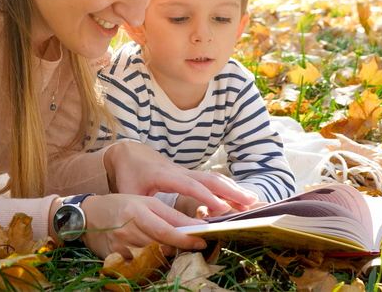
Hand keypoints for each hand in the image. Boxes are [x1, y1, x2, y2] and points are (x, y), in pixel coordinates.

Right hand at [78, 194, 207, 258]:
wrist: (89, 215)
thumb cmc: (121, 206)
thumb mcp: (144, 202)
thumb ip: (167, 214)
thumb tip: (193, 226)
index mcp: (137, 210)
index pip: (166, 228)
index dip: (186, 238)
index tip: (201, 241)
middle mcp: (128, 228)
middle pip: (160, 244)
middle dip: (178, 246)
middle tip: (192, 245)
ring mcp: (119, 244)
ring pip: (151, 256)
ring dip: (165, 254)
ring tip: (169, 247)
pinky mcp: (113, 257)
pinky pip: (138, 265)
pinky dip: (148, 262)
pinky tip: (151, 255)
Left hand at [103, 141, 257, 215]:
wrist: (130, 153)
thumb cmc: (128, 174)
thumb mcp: (127, 191)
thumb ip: (138, 208)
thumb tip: (146, 229)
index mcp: (165, 176)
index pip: (189, 186)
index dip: (205, 197)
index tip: (221, 208)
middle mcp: (180, 171)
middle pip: (209, 179)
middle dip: (230, 191)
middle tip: (249, 203)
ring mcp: (187, 172)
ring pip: (213, 179)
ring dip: (233, 189)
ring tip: (253, 201)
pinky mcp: (190, 176)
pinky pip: (211, 181)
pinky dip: (227, 188)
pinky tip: (240, 198)